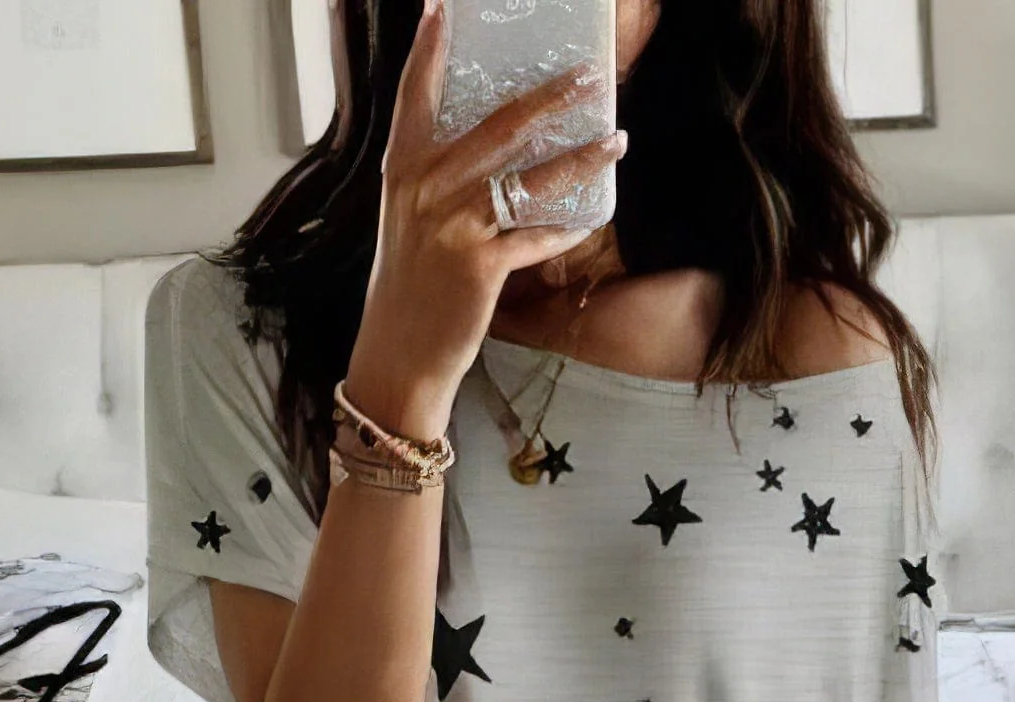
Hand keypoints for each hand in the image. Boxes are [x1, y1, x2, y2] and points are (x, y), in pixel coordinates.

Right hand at [345, 0, 623, 442]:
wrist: (398, 353)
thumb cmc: (408, 285)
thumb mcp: (410, 220)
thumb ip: (436, 178)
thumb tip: (486, 148)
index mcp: (403, 169)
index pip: (415, 96)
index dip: (429, 50)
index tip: (442, 7)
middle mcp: (426, 188)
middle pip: (498, 126)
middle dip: (550, 97)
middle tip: (588, 74)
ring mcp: (454, 225)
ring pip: (530, 177)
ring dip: (581, 158)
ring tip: (616, 139)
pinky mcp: (480, 265)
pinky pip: (536, 237)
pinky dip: (566, 229)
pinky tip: (592, 218)